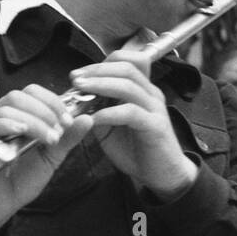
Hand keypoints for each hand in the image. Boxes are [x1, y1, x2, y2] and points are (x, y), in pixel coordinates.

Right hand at [0, 84, 93, 235]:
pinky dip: (5, 124)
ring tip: (48, 137)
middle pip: (19, 95)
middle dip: (45, 109)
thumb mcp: (51, 157)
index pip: (33, 93)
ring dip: (33, 120)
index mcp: (19, 115)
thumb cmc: (23, 180)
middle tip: (59, 129)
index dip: (53, 101)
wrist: (2, 207)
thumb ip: (67, 138)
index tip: (69, 120)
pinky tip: (21, 131)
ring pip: (6, 108)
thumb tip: (87, 118)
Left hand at [68, 52, 196, 199]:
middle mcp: (151, 94)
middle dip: (97, 70)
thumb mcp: (112, 125)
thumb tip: (76, 100)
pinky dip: (109, 112)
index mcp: (142, 90)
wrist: (162, 174)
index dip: (102, 63)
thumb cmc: (137, 149)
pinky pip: (131, 112)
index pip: (128, 61)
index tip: (79, 74)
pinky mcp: (155, 126)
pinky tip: (94, 119)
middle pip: (127, 68)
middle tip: (75, 79)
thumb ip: (99, 109)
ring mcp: (155, 109)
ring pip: (128, 86)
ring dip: (101, 85)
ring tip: (80, 90)